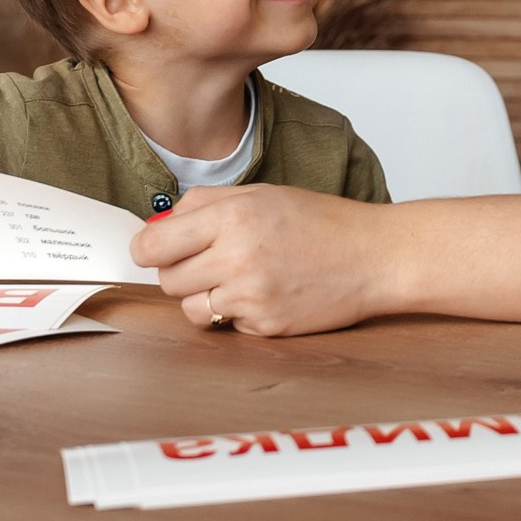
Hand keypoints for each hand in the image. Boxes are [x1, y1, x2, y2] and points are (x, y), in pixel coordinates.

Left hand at [129, 184, 392, 335]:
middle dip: (181, 271)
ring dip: (205, 297)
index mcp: (232, 216)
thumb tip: (156, 225)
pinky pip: (227, 325)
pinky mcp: (266, 326)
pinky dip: (239, 313)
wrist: (374, 257)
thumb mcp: (262, 193)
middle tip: (209, 260)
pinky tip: (267, 293)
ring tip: (239, 278)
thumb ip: (205, 204)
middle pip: (167, 280)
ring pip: (191, 309)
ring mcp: (251, 296)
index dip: (147, 249)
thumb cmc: (321, 221)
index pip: (153, 245)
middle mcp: (237, 256)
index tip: (153, 250)